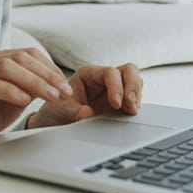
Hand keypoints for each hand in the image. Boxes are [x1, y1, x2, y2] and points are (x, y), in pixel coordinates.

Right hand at [0, 48, 71, 142]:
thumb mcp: (15, 97)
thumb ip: (32, 86)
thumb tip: (58, 83)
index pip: (27, 53)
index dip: (49, 67)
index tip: (65, 85)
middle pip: (19, 57)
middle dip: (46, 74)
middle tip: (63, 92)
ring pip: (6, 67)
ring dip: (33, 81)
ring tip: (50, 96)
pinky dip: (10, 91)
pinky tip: (24, 101)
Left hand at [28, 63, 142, 128]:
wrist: (55, 121)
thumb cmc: (56, 110)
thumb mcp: (61, 111)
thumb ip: (73, 112)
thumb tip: (87, 114)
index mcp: (89, 74)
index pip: (110, 72)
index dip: (116, 86)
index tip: (115, 104)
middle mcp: (103, 79)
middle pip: (129, 71)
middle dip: (133, 86)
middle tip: (130, 105)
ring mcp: (113, 90)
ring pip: (135, 82)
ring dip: (136, 96)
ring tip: (131, 111)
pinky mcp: (119, 103)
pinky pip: (134, 98)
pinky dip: (135, 105)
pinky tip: (130, 114)